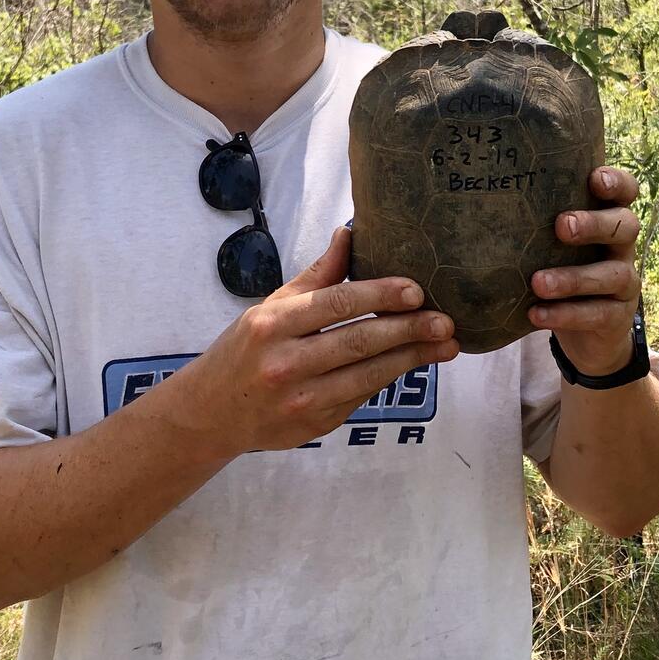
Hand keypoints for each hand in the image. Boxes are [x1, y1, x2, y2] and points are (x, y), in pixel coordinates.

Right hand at [172, 226, 459, 454]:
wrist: (212, 412)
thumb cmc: (247, 348)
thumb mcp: (272, 306)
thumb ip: (316, 275)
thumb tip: (350, 234)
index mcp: (274, 324)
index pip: (336, 304)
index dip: (379, 295)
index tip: (416, 290)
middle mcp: (286, 362)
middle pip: (358, 342)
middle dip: (408, 330)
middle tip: (446, 321)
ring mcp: (301, 399)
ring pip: (367, 375)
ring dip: (411, 359)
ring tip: (446, 346)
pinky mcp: (314, 426)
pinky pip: (360, 397)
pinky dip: (388, 378)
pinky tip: (412, 363)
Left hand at [529, 165, 641, 377]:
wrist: (587, 335)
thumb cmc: (559, 269)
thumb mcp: (552, 243)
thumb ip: (534, 222)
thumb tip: (473, 201)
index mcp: (607, 219)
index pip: (625, 191)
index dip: (616, 182)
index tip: (594, 179)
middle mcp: (622, 247)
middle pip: (625, 226)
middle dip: (595, 224)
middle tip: (562, 226)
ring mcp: (625, 282)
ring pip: (613, 274)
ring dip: (573, 278)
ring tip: (538, 282)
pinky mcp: (617, 317)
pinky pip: (598, 314)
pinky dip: (566, 314)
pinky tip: (537, 313)